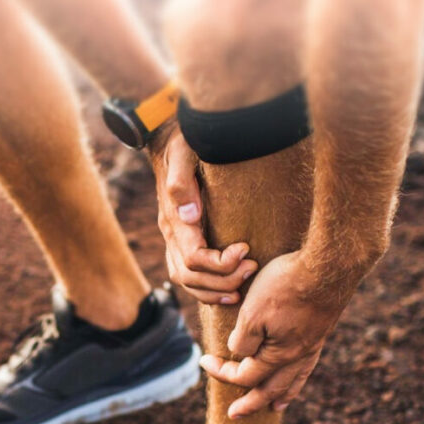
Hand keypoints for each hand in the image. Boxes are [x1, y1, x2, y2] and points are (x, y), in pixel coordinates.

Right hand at [149, 126, 256, 304]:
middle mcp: (171, 233)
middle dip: (223, 279)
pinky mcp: (181, 240)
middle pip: (190, 276)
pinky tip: (229, 289)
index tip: (246, 250)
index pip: (193, 257)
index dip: (220, 263)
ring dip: (215, 290)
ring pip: (186, 281)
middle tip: (253, 267)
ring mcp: (173, 239)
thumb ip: (182, 182)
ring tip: (243, 284)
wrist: (173, 134)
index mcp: (172, 218)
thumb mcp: (184, 151)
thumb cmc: (185, 140)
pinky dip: (207, 290)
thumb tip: (190, 216)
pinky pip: (187, 276)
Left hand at [198, 250, 350, 417]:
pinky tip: (298, 371)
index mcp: (278, 355)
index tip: (204, 361)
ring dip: (280, 395)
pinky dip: (299, 376)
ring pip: (294, 380)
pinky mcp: (321, 331)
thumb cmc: (286, 285)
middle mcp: (298, 356)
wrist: (328, 265)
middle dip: (251, 403)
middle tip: (235, 414)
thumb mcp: (252, 312)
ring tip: (274, 407)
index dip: (221, 372)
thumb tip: (241, 355)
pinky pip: (308, 364)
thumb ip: (244, 340)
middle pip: (271, 389)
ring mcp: (313, 346)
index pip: (245, 375)